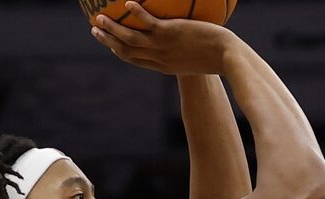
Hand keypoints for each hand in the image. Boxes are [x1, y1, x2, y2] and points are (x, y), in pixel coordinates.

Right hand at [91, 2, 237, 75]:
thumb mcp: (198, 60)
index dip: (120, 52)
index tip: (110, 45)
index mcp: (165, 66)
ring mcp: (164, 46)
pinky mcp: (171, 33)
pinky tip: (127, 3)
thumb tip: (186, 42)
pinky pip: (149, 22)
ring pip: (131, 38)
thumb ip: (186, 53)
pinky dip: (136, 14)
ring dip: (113, 28)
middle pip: (126, 51)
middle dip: (108, 41)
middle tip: (94, 31)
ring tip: (99, 17)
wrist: (231, 59)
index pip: (137, 60)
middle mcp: (160, 58)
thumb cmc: (220, 59)